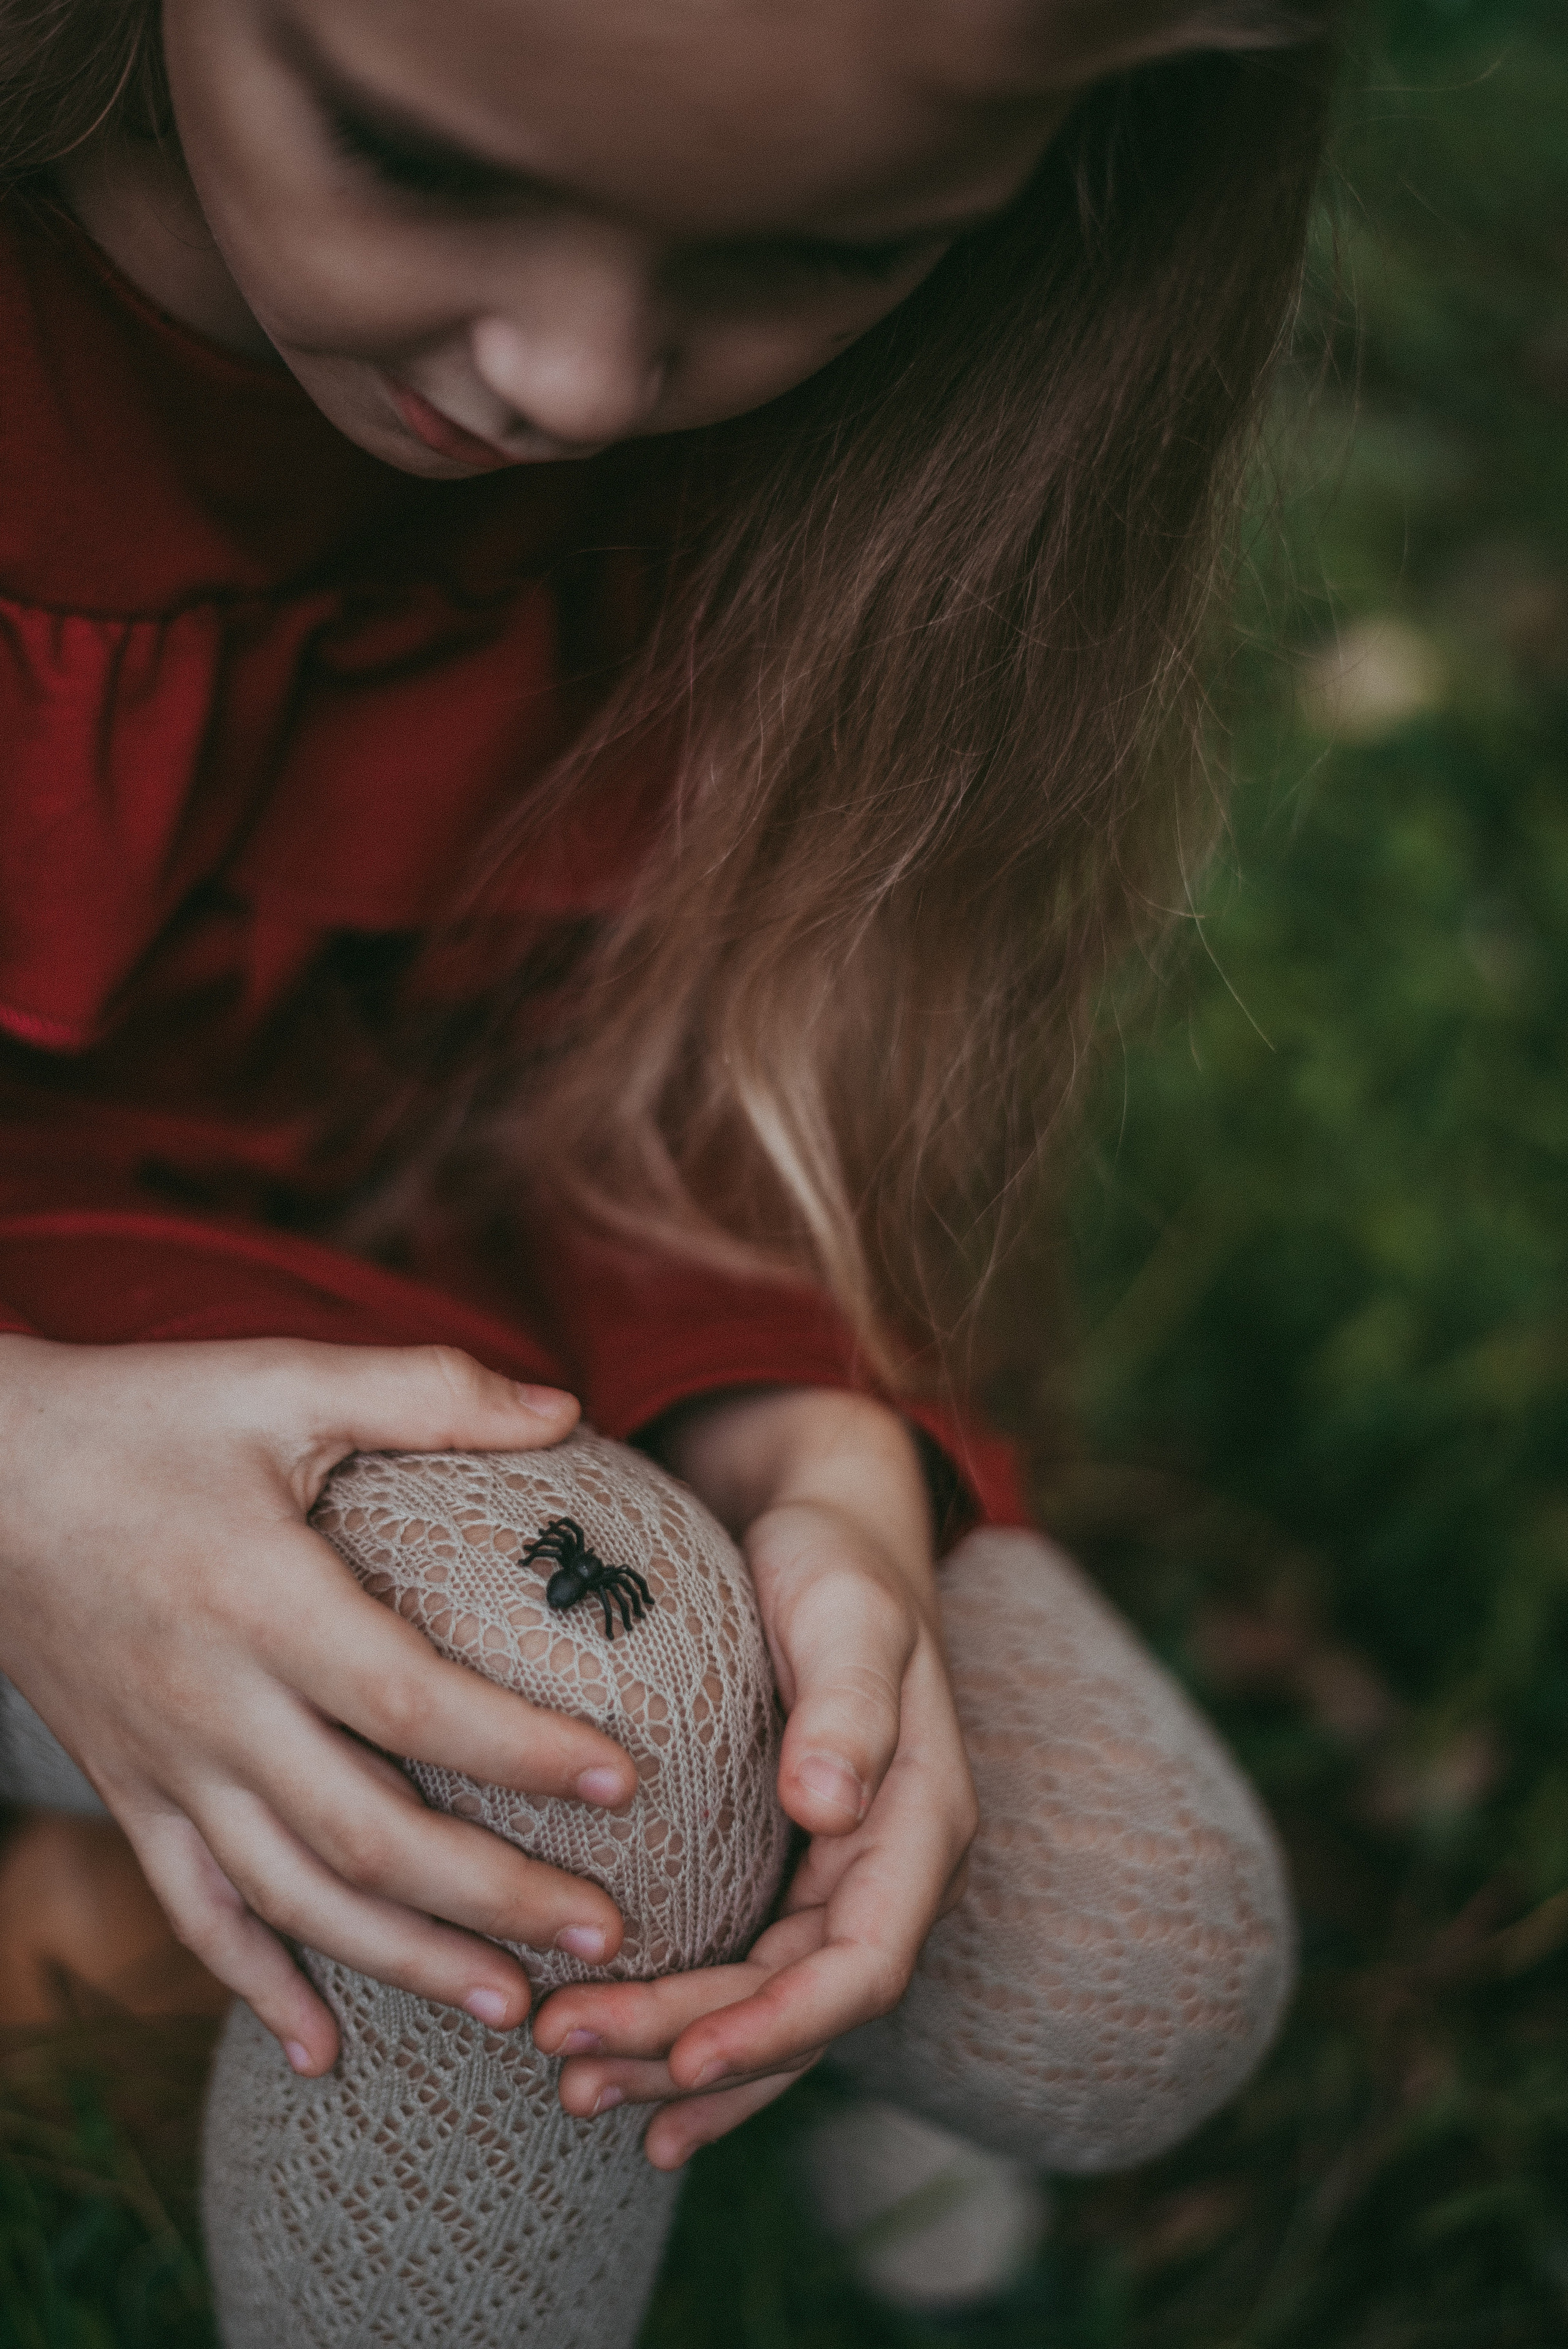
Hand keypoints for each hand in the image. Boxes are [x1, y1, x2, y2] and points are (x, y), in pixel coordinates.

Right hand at [0, 1336, 640, 2072]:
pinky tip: (323, 2050)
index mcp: (261, 1600)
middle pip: (363, 1834)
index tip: (622, 1780)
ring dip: (404, 1962)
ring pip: (290, 1899)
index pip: (409, 1701)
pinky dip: (258, 1988)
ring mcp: (164, 1764)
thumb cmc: (144, 1416)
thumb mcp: (280, 1379)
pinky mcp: (129, 1793)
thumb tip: (567, 1408)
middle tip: (605, 1933)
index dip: (518, 1750)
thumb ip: (427, 1390)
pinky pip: (194, 1912)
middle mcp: (212, 1704)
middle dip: (491, 1896)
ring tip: (511, 2005)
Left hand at [532, 1387, 976, 2166]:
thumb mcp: (848, 1614)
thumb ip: (848, 1705)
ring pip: (768, 2008)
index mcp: (924, 1822)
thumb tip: (830, 1807)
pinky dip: (686, 2033)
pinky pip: (746, 1977)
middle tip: (568, 2069)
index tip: (681, 2057)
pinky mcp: (788, 1873)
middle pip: (800, 2005)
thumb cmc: (834, 1562)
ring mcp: (839, 1878)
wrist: (822, 1527)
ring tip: (572, 2090)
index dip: (775, 2025)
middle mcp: (888, 1869)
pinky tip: (621, 2071)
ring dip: (675, 2063)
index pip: (862, 1965)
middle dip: (689, 2052)